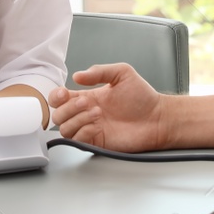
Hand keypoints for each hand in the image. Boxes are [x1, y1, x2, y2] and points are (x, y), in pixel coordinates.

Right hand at [48, 63, 168, 151]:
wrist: (157, 118)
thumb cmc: (143, 97)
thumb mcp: (122, 73)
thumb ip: (99, 71)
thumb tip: (77, 76)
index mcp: (88, 97)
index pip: (60, 99)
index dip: (56, 96)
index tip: (64, 93)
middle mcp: (86, 113)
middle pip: (58, 115)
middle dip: (68, 108)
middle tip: (87, 103)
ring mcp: (90, 128)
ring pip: (65, 129)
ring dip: (77, 119)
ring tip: (97, 113)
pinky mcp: (97, 142)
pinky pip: (78, 140)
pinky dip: (84, 132)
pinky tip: (98, 126)